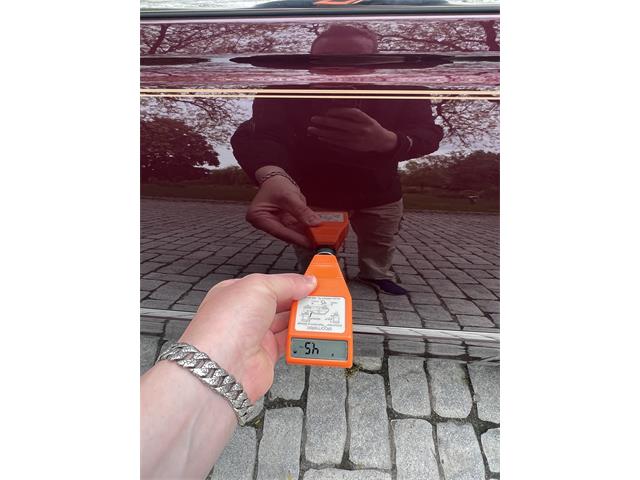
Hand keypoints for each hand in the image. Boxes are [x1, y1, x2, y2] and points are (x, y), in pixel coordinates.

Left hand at [178, 273, 316, 402]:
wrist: (221, 367)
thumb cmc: (225, 325)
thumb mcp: (259, 287)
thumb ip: (287, 283)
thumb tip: (306, 282)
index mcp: (238, 293)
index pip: (271, 284)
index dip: (293, 282)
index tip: (313, 282)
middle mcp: (245, 315)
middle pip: (281, 304)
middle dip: (302, 301)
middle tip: (322, 299)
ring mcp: (255, 337)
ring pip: (286, 324)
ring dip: (304, 321)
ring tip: (320, 315)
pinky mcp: (265, 357)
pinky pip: (289, 345)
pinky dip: (302, 340)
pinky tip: (310, 335)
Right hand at [247, 167, 320, 247]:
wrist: (275, 178)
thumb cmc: (276, 184)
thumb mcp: (288, 195)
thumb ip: (301, 211)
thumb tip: (314, 223)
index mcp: (258, 217)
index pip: (279, 231)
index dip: (295, 238)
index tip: (309, 243)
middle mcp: (265, 223)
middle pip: (286, 234)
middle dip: (302, 238)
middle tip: (317, 242)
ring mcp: (275, 223)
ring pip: (292, 232)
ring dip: (306, 235)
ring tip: (319, 238)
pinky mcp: (284, 222)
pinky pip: (296, 228)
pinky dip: (306, 229)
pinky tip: (316, 232)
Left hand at [307, 107, 397, 152]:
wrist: (381, 140)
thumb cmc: (370, 126)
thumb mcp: (364, 117)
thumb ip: (351, 115)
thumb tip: (331, 112)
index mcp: (364, 118)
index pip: (349, 113)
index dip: (336, 112)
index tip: (325, 111)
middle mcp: (361, 128)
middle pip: (340, 124)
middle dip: (325, 122)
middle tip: (313, 119)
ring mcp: (357, 138)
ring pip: (337, 135)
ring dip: (323, 132)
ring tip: (312, 129)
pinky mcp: (353, 146)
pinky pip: (338, 142)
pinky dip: (328, 139)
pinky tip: (320, 136)